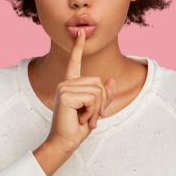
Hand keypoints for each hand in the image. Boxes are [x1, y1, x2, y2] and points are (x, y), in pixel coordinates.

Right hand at [46, 27, 114, 153]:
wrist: (65, 142)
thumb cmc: (78, 128)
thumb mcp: (95, 110)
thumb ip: (103, 96)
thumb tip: (111, 80)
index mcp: (71, 84)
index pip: (74, 62)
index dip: (78, 47)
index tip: (81, 32)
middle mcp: (66, 83)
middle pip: (98, 82)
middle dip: (102, 102)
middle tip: (92, 117)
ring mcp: (64, 88)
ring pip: (97, 91)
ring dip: (97, 109)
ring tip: (86, 119)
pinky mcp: (66, 95)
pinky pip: (92, 98)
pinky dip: (92, 111)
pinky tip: (82, 119)